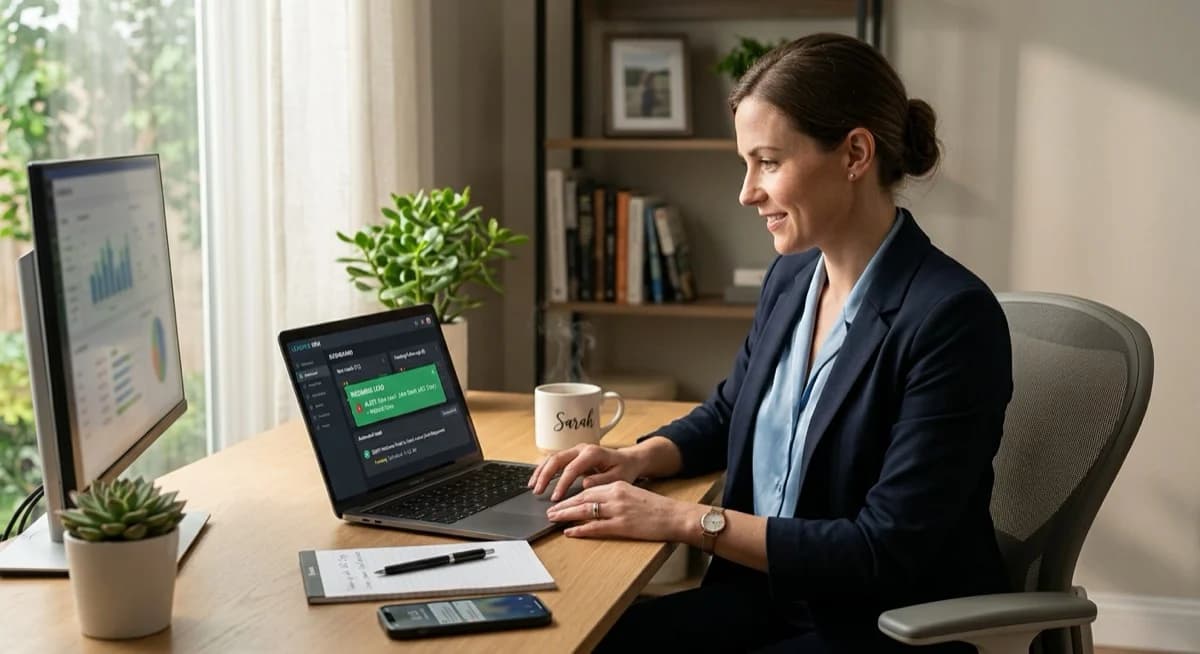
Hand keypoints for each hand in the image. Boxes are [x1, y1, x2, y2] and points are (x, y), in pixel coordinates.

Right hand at [527, 443, 643, 500]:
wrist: (628, 460)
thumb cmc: (624, 469)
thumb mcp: (618, 478)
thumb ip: (601, 481)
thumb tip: (585, 484)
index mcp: (593, 453)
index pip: (571, 468)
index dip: (561, 484)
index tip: (555, 498)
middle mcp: (582, 448)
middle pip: (557, 459)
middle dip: (545, 476)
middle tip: (537, 492)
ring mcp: (575, 450)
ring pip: (552, 458)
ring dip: (541, 471)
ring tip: (532, 486)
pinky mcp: (572, 455)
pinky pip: (554, 460)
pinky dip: (544, 468)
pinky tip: (537, 478)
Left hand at [545, 480, 697, 541]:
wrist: (675, 516)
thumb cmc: (657, 508)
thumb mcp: (633, 494)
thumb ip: (615, 496)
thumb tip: (596, 503)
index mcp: (618, 485)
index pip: (588, 489)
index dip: (571, 495)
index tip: (560, 501)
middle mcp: (616, 495)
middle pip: (582, 498)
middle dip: (564, 504)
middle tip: (550, 510)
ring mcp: (618, 510)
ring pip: (585, 510)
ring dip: (566, 515)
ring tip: (554, 519)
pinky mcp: (622, 526)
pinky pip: (595, 527)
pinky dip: (580, 529)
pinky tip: (570, 531)